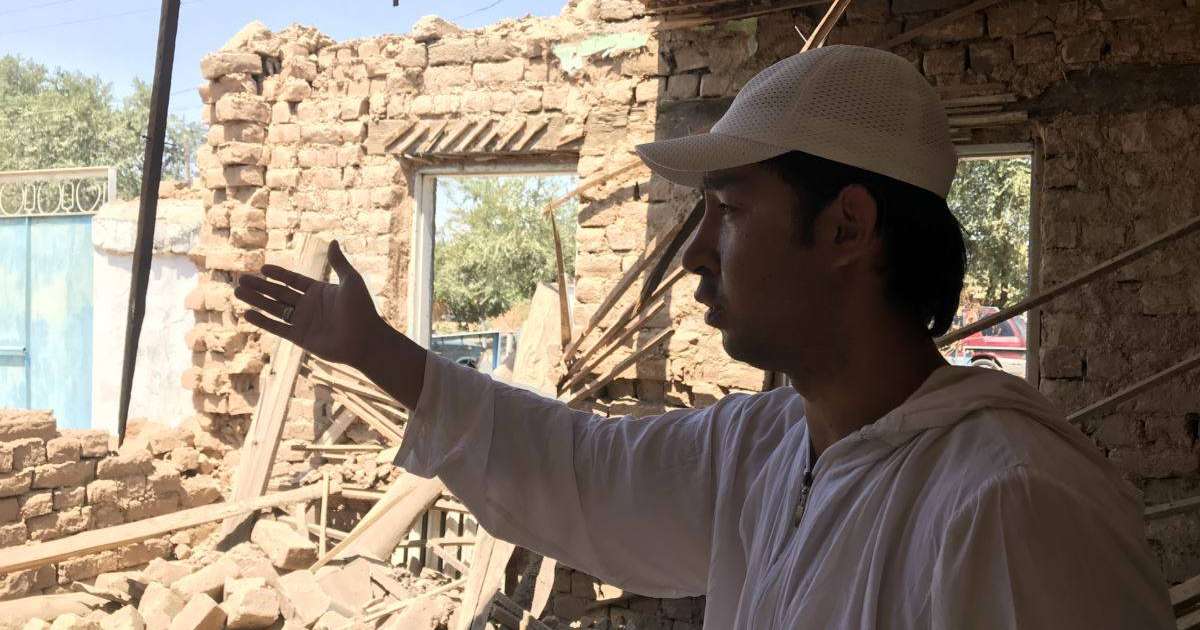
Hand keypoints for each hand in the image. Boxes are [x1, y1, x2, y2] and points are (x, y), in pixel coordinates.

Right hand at [235, 240, 382, 368]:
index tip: (262, 268)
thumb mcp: (351, 281)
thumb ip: (338, 262)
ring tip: (237, 292)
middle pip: (279, 293)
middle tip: (241, 279)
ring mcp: (303, 322)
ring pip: (274, 309)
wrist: (366, 340)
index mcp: (320, 291)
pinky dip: (262, 321)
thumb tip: (333, 241)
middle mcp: (309, 306)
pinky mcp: (300, 338)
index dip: (278, 274)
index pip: (293, 281)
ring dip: (256, 301)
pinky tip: (247, 313)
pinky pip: (277, 327)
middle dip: (260, 286)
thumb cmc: (362, 310)